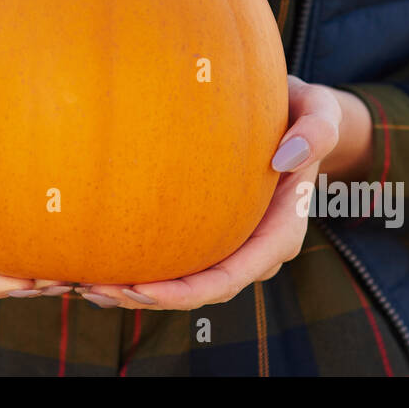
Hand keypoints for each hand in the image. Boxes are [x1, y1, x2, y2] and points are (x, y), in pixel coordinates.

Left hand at [75, 76, 373, 310]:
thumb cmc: (305, 112)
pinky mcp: (214, 233)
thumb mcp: (319, 111)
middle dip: (150, 297)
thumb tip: (287, 157)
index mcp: (282, 231)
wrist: (299, 117)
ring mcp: (234, 244)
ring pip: (187, 283)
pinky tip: (103, 262)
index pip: (233, 275)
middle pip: (202, 290)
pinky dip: (143, 266)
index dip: (187, 291)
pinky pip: (180, 260)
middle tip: (97, 289)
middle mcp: (257, 249)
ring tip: (88, 286)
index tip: (141, 289)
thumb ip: (316, 129)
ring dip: (138, 291)